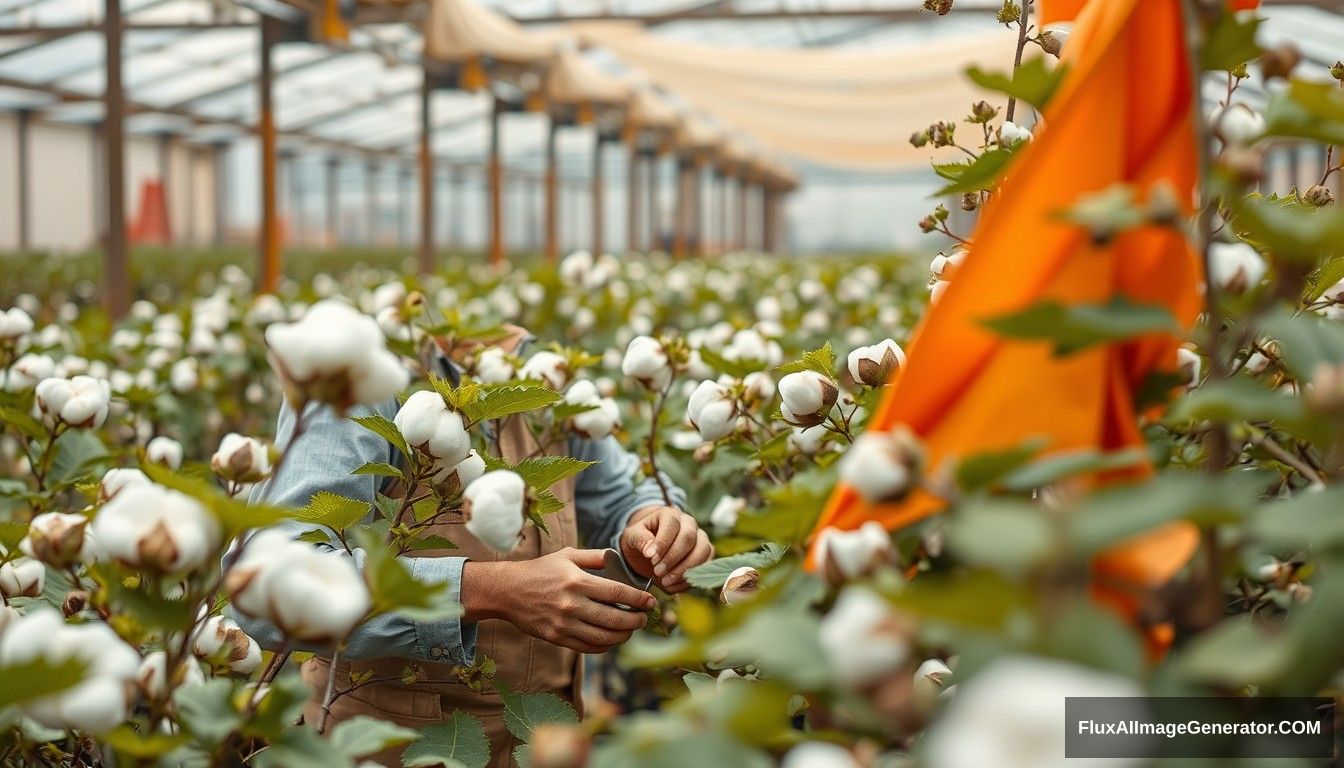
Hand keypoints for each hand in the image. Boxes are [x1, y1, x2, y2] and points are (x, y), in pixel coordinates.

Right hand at [462, 548, 653, 654]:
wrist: (507, 591)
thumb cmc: (540, 570)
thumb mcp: (567, 555)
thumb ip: (594, 556)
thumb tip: (618, 558)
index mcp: (577, 581)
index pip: (617, 594)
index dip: (638, 599)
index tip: (651, 601)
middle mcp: (571, 605)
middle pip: (614, 619)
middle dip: (635, 621)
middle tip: (644, 618)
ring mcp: (563, 624)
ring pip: (603, 638)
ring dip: (623, 636)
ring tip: (631, 630)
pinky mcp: (556, 638)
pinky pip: (587, 647)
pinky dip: (604, 646)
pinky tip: (612, 639)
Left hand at [620, 505, 713, 593]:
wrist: (650, 549)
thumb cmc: (641, 539)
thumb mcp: (632, 536)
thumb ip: (640, 540)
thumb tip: (651, 552)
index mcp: (670, 514)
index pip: (672, 524)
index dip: (663, 543)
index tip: (651, 559)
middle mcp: (689, 523)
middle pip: (688, 538)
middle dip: (673, 558)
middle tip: (657, 572)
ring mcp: (701, 537)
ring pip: (702, 551)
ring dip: (685, 569)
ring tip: (665, 581)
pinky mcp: (706, 553)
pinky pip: (706, 565)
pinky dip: (690, 578)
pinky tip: (673, 585)